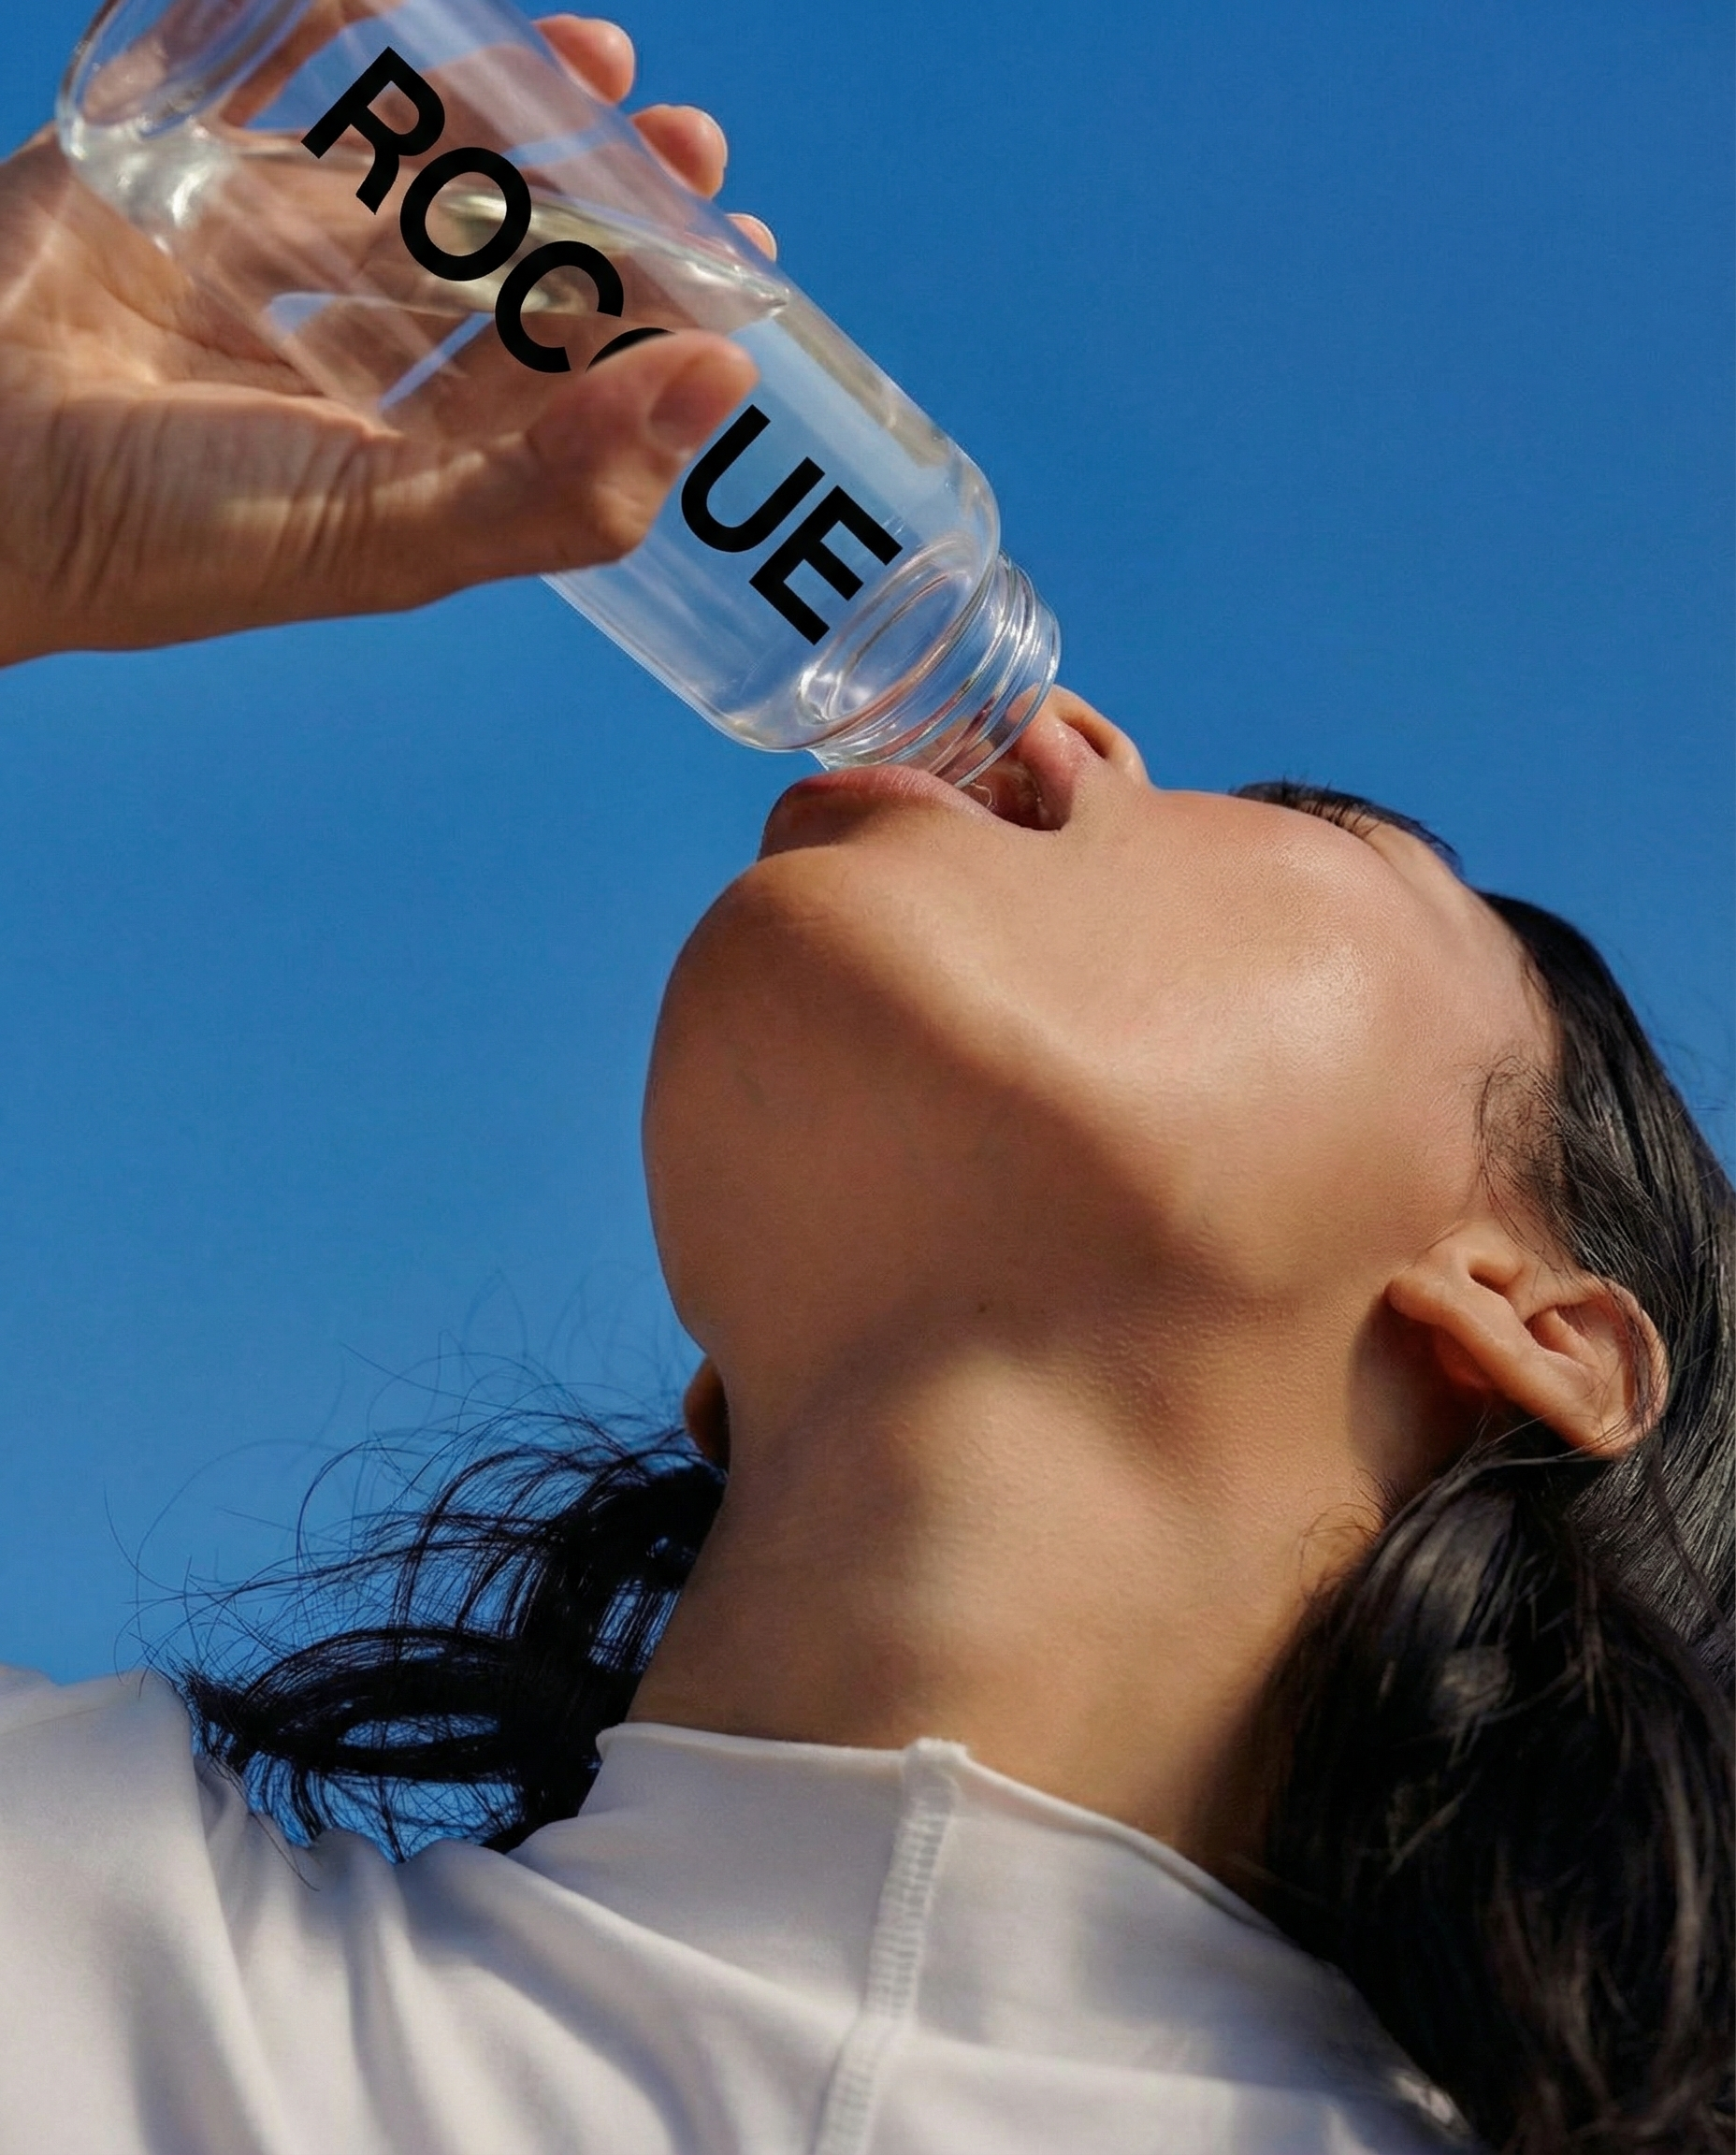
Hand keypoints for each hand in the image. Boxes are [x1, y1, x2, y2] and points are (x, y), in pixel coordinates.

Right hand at [0, 15, 769, 666]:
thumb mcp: (393, 535)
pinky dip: (299, 21)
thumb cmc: (173, 535)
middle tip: (685, 137)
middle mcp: (333, 363)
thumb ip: (559, 486)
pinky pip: (232, 73)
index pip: (555, 376)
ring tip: (594, 48)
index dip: (647, 315)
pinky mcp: (144, 177)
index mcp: (402, 457)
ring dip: (489, 108)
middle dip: (590, 198)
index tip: (739, 254)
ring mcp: (236, 263)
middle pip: (491, 263)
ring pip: (387, 166)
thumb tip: (722, 383)